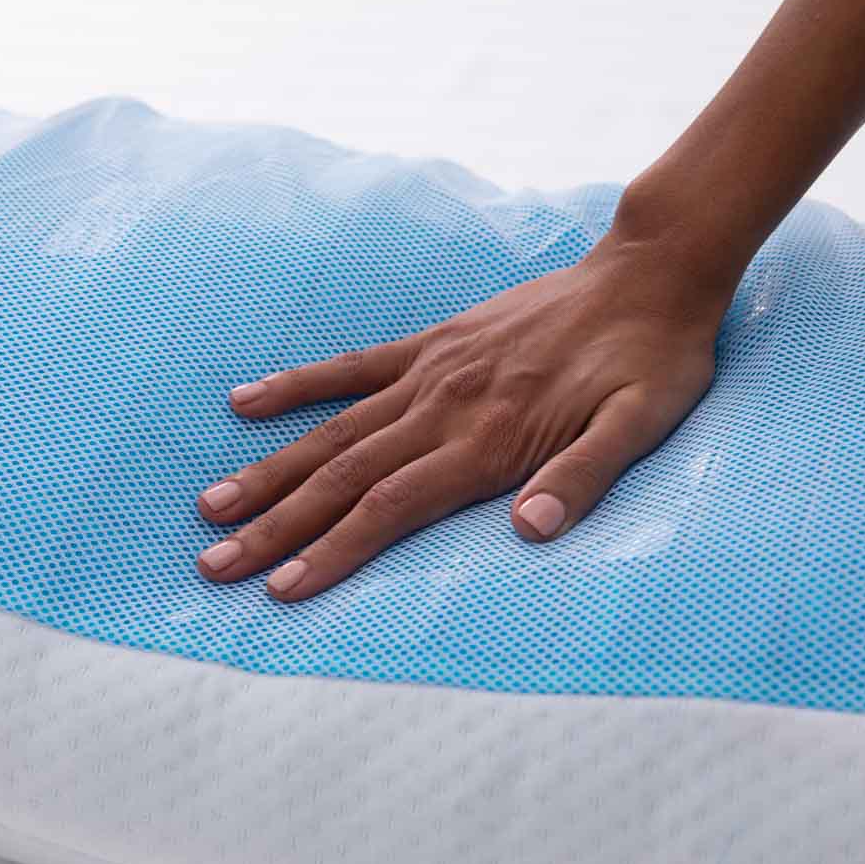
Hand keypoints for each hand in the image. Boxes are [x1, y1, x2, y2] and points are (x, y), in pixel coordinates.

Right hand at [196, 230, 727, 601]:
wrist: (648, 274)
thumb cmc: (651, 360)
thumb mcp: (642, 424)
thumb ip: (583, 476)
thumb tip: (529, 532)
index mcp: (488, 440)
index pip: (391, 508)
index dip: (332, 551)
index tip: (281, 589)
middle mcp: (443, 408)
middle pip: (343, 477)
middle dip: (278, 526)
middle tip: (215, 563)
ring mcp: (428, 372)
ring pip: (332, 430)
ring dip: (271, 471)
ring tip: (213, 504)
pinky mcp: (429, 343)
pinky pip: (350, 366)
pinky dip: (297, 385)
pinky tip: (245, 402)